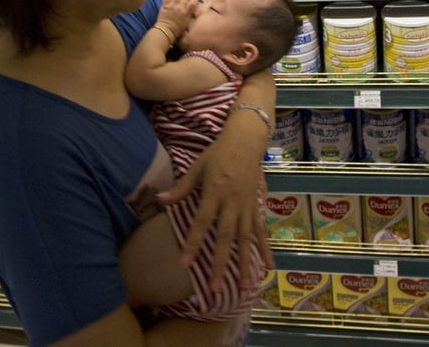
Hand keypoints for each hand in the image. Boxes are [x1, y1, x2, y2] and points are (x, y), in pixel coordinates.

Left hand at [156, 135, 272, 292]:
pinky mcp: (258, 207)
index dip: (194, 243)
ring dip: (246, 264)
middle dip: (221, 264)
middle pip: (226, 237)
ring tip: (246, 287)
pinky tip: (268, 268)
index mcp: (215, 192)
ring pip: (246, 239)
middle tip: (216, 288)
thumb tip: (160, 200)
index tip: (185, 264)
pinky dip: (265, 250)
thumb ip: (181, 187)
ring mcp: (248, 206)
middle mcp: (233, 203)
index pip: (202, 222)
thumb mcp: (197, 166)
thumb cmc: (218, 153)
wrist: (247, 141)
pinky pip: (261, 231)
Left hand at [157, 0, 196, 38]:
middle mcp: (180, 7)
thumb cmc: (177, 30)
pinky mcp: (165, 4)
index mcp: (187, 12)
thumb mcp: (187, 23)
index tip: (192, 3)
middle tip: (183, 2)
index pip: (194, 1)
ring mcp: (172, 5)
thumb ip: (190, 15)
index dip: (194, 1)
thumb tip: (194, 11)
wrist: (166, 31)